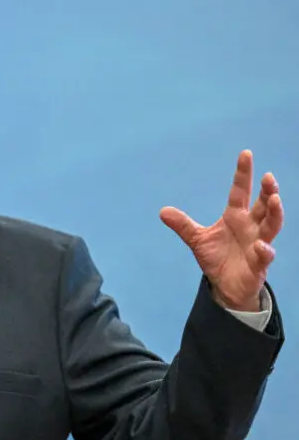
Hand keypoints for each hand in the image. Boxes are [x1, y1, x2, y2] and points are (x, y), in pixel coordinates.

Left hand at [159, 150, 283, 311]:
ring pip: (272, 226)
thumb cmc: (217, 258)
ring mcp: (258, 244)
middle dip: (268, 191)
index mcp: (235, 217)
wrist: (225, 285)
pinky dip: (264, 250)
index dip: (243, 174)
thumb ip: (183, 225)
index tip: (245, 154)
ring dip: (275, 213)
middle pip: (264, 205)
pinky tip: (260, 245)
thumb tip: (163, 211)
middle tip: (268, 177)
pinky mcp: (259, 264)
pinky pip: (264, 255)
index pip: (240, 191)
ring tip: (274, 200)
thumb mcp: (197, 239)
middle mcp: (250, 227)